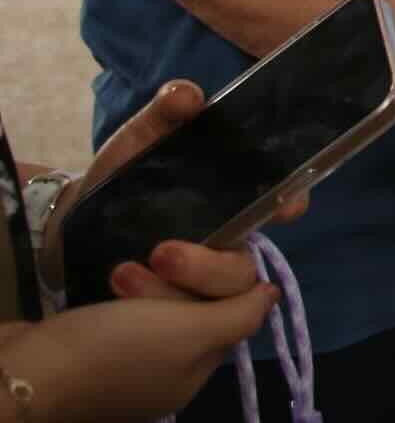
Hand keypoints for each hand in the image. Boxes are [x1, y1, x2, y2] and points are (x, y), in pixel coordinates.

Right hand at [0, 283, 277, 422]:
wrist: (18, 370)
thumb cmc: (111, 351)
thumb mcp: (189, 334)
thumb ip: (239, 315)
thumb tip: (272, 296)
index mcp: (195, 371)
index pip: (233, 304)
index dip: (213, 272)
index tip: (177, 257)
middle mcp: (167, 367)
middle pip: (198, 298)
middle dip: (176, 273)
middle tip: (150, 259)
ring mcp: (129, 355)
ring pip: (161, 294)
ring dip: (146, 275)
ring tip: (119, 271)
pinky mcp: (94, 340)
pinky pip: (127, 302)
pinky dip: (121, 286)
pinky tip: (111, 274)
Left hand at [43, 79, 310, 302]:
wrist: (75, 222)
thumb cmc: (124, 174)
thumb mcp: (140, 139)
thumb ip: (164, 113)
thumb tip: (188, 95)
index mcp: (234, 198)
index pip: (282, 203)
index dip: (291, 205)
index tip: (286, 209)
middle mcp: (226, 245)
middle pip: (244, 270)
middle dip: (208, 268)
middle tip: (161, 252)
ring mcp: (199, 285)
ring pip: (214, 307)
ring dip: (172, 294)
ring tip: (123, 275)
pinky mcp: (171, 314)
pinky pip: (179, 327)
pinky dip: (150, 311)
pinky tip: (117, 292)